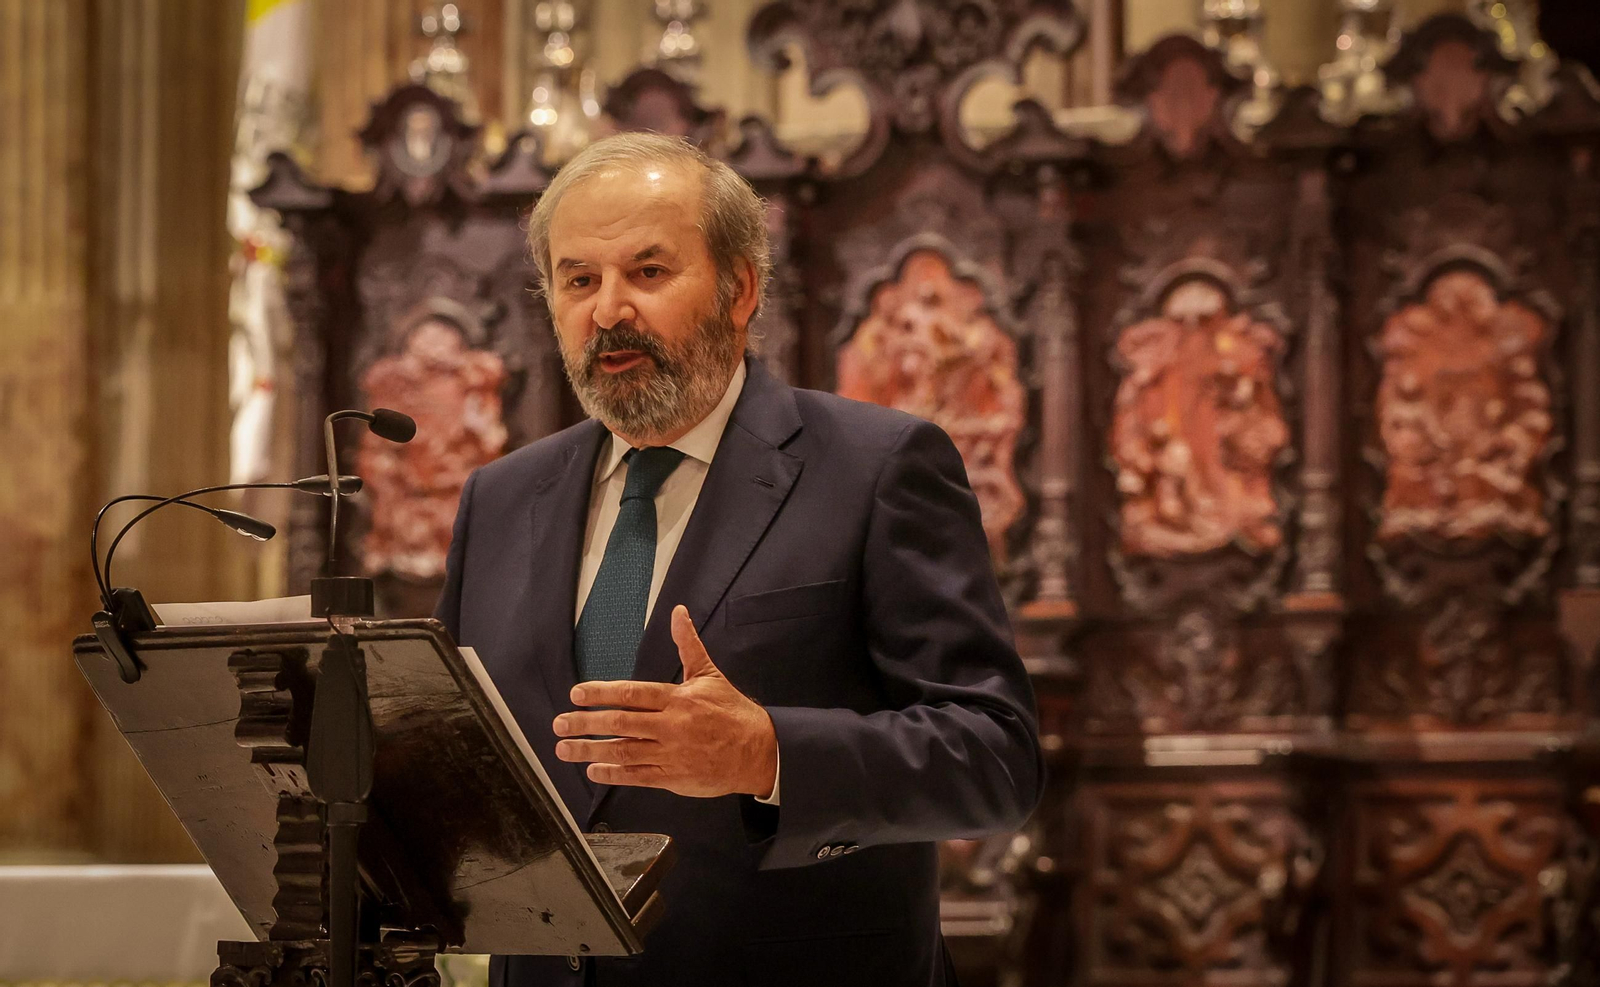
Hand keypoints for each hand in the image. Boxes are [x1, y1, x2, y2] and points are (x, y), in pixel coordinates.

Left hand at [552, 605, 778, 797]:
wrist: (757, 751)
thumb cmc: (731, 711)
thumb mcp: (709, 674)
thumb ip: (687, 644)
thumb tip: (678, 613)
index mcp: (677, 699)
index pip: (632, 694)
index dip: (601, 694)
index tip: (576, 695)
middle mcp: (670, 726)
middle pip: (621, 723)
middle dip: (585, 723)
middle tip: (559, 723)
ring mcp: (670, 753)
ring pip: (623, 751)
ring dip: (590, 750)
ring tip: (564, 748)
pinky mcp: (673, 776)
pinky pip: (637, 775)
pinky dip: (613, 774)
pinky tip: (593, 770)